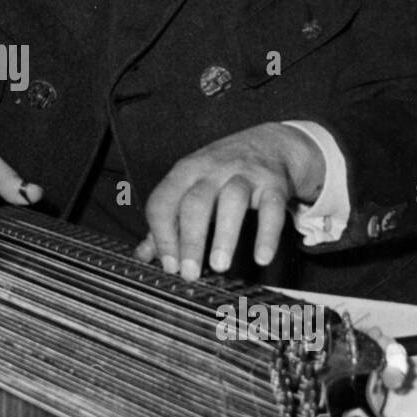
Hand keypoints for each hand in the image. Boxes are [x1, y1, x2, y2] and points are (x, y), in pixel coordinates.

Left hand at [135, 123, 324, 280]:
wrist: (270, 143)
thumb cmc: (222, 171)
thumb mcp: (190, 185)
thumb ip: (168, 220)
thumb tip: (143, 254)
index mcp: (185, 172)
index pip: (163, 201)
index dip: (162, 236)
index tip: (169, 266)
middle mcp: (212, 170)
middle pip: (195, 203)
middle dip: (190, 241)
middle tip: (190, 273)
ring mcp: (244, 175)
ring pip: (232, 202)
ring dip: (225, 236)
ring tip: (220, 266)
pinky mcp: (274, 185)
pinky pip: (271, 209)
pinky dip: (267, 235)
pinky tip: (261, 258)